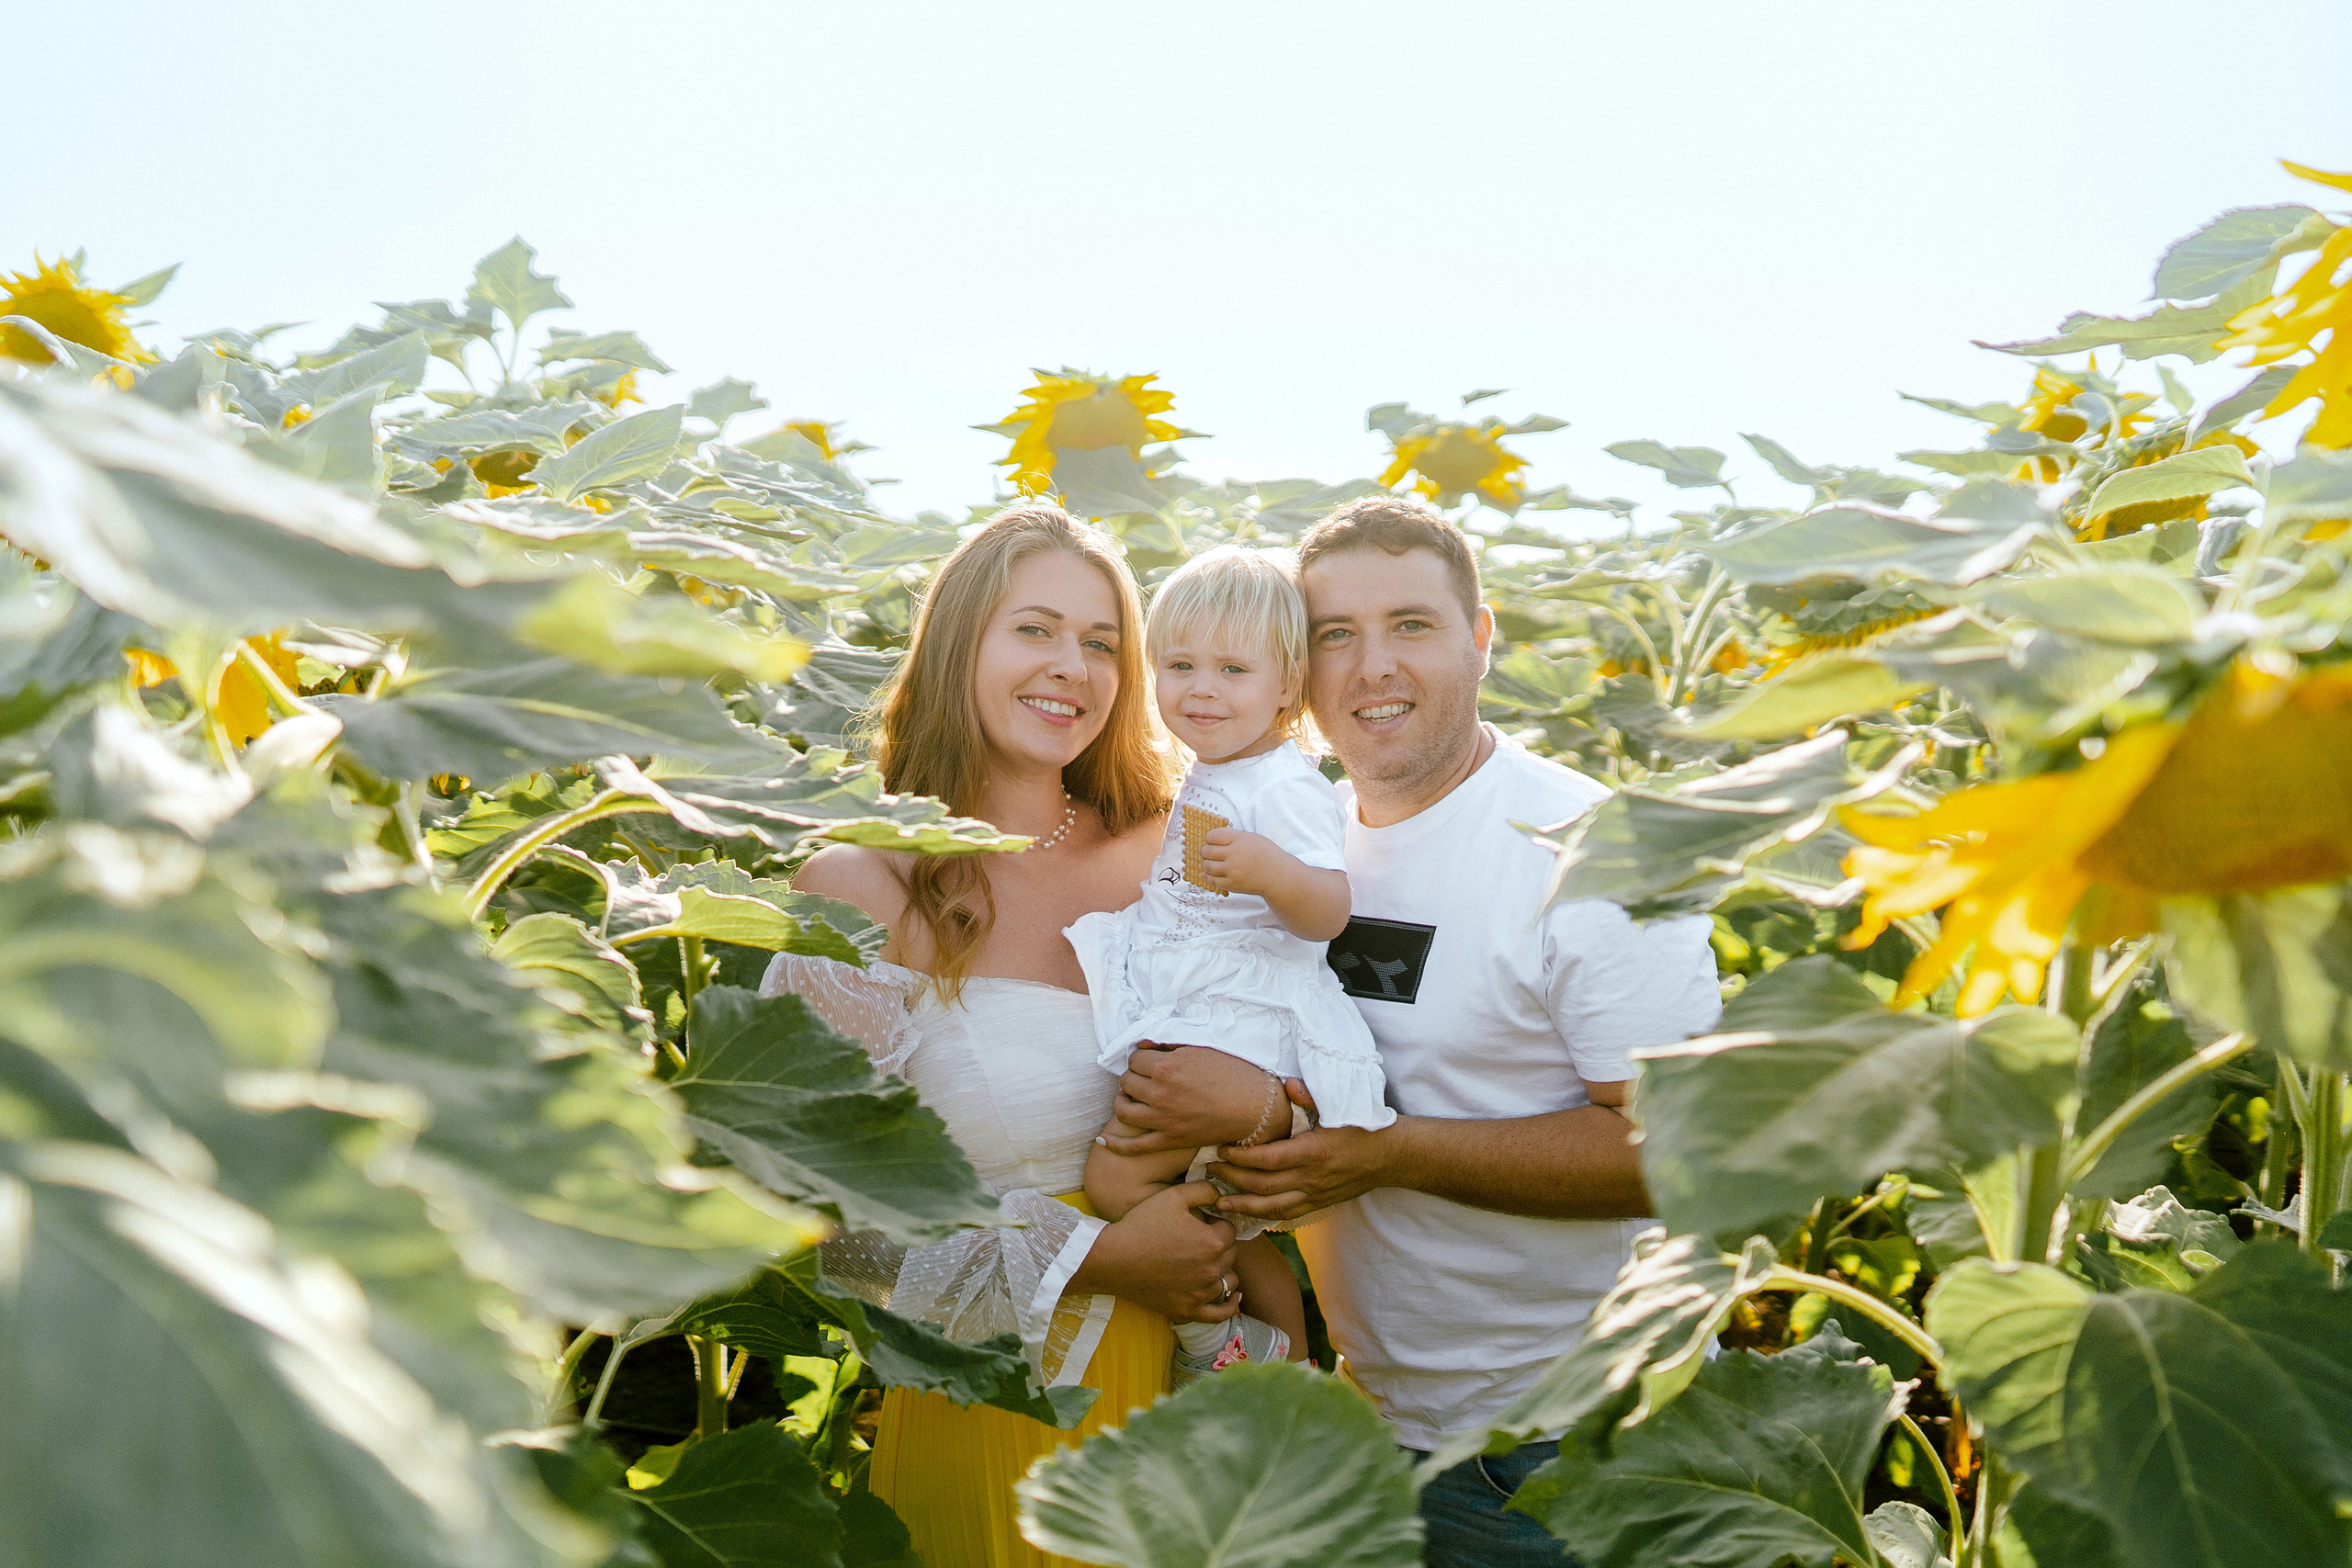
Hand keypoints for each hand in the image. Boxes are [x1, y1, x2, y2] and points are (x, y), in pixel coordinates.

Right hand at [1074, 1182, 1242, 1323]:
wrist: (1113, 1259)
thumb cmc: (1141, 1225)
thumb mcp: (1173, 1196)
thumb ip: (1204, 1190)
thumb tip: (1221, 1194)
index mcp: (1212, 1242)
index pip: (1230, 1230)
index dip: (1215, 1223)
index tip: (1200, 1222)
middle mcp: (1211, 1270)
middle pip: (1230, 1254)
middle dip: (1219, 1244)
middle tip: (1197, 1239)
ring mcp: (1200, 1294)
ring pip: (1229, 1281)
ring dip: (1223, 1269)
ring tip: (1207, 1262)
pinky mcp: (1187, 1310)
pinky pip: (1219, 1314)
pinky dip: (1229, 1305)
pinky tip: (1234, 1296)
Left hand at [1107, 1045, 1300, 1153]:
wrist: (1256, 1108)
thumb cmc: (1234, 1074)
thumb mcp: (1201, 1049)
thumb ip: (1170, 1045)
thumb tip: (1144, 1044)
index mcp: (1167, 1067)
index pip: (1134, 1058)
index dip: (1141, 1058)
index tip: (1149, 1061)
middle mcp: (1160, 1092)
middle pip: (1126, 1081)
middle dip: (1133, 1077)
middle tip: (1144, 1078)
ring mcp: (1162, 1119)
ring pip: (1123, 1110)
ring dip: (1123, 1101)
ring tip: (1131, 1098)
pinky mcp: (1169, 1140)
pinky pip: (1134, 1146)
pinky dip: (1116, 1144)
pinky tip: (1104, 1141)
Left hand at [1198, 827, 1287, 896]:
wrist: (1278, 876)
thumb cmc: (1266, 855)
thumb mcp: (1252, 838)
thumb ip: (1233, 837)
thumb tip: (1214, 839)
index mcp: (1240, 840)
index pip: (1213, 835)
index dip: (1209, 838)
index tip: (1210, 840)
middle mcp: (1234, 854)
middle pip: (1208, 851)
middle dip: (1204, 851)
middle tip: (1205, 851)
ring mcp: (1232, 871)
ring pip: (1207, 866)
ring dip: (1205, 863)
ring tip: (1207, 862)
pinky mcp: (1232, 884)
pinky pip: (1212, 880)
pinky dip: (1208, 876)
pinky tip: (1210, 873)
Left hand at [1207, 1114, 1399, 1224]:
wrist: (1391, 1156)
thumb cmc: (1363, 1127)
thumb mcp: (1338, 1106)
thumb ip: (1308, 1097)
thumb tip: (1285, 1086)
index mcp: (1312, 1152)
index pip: (1266, 1160)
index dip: (1239, 1158)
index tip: (1220, 1151)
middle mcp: (1311, 1178)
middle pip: (1262, 1185)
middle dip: (1232, 1179)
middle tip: (1208, 1171)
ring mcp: (1315, 1194)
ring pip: (1271, 1207)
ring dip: (1242, 1205)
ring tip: (1218, 1201)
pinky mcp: (1319, 1204)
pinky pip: (1286, 1215)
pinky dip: (1264, 1216)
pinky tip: (1247, 1214)